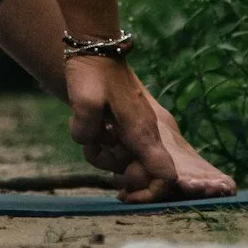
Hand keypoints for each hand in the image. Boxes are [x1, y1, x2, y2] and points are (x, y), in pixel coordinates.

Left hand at [65, 55, 179, 200]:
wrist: (93, 50)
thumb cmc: (91, 74)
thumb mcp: (84, 101)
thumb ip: (87, 130)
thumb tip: (91, 144)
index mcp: (142, 132)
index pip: (163, 175)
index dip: (150, 193)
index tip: (126, 196)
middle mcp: (143, 134)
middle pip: (140, 173)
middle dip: (117, 170)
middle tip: (97, 147)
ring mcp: (134, 130)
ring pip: (122, 160)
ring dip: (102, 154)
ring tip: (90, 129)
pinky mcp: (123, 126)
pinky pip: (112, 147)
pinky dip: (99, 143)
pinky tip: (91, 126)